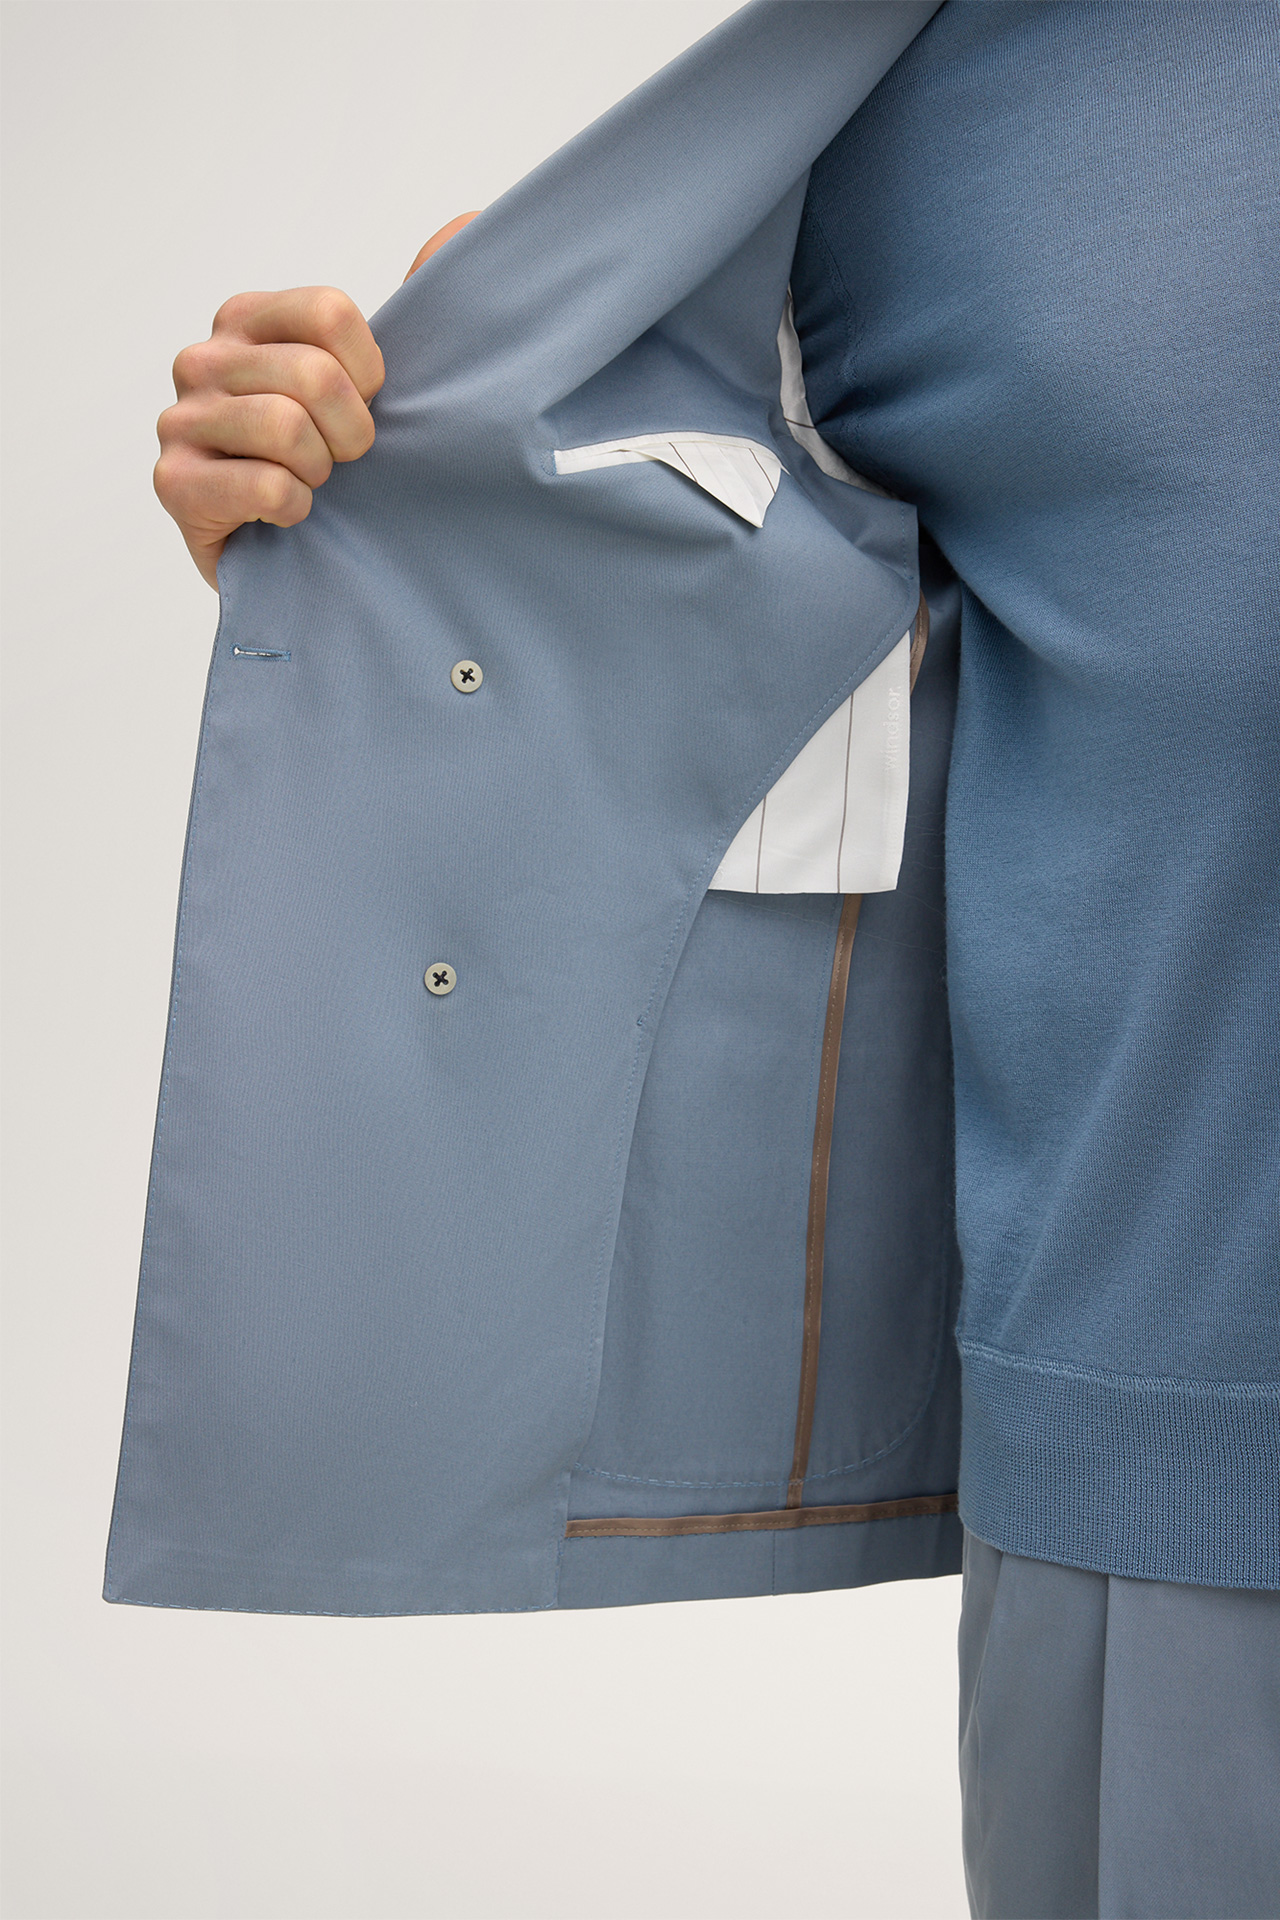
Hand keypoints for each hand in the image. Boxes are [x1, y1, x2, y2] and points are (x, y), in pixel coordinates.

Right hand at [155, 212, 480, 588]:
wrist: (285, 557)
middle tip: (341, 462)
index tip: (367, 406)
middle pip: (315, 375)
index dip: (369, 373)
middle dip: (351, 435)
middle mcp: (203, 359)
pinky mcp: (174, 482)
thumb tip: (461, 229)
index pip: (331, 312)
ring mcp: (181, 419)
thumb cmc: (330, 462)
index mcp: (246, 320)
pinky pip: (267, 485)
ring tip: (310, 486)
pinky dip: (294, 509)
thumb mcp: (367, 385)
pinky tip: (285, 516)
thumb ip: (410, 314)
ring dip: (320, 473)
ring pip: (288, 429)